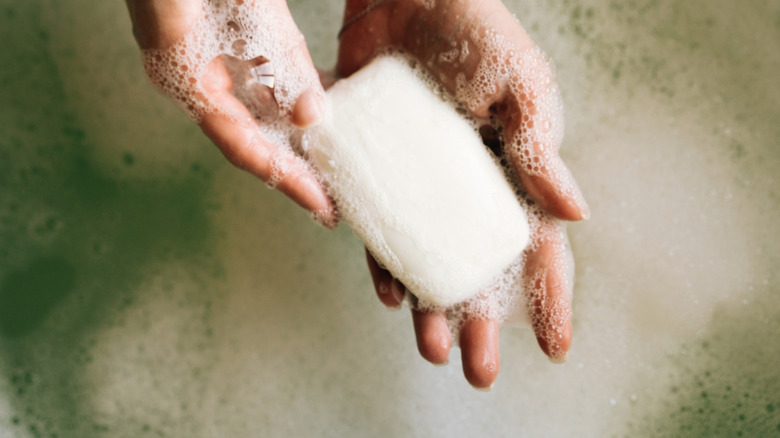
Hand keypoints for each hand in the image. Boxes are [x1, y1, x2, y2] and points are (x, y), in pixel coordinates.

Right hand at [125, 0, 336, 225]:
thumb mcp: (229, 16)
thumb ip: (270, 60)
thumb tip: (310, 113)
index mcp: (186, 75)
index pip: (243, 145)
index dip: (283, 179)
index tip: (321, 208)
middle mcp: (201, 73)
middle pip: (255, 136)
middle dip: (294, 170)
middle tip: (332, 204)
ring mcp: (217, 52)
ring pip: (265, 108)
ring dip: (297, 138)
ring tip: (331, 169)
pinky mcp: (238, 29)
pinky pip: (271, 71)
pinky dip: (297, 94)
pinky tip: (321, 111)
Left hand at [338, 0, 587, 387]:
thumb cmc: (472, 30)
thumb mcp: (518, 83)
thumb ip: (539, 146)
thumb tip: (574, 214)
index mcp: (514, 173)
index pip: (539, 248)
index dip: (550, 299)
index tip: (555, 349)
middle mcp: (467, 189)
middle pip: (478, 270)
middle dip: (482, 322)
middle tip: (477, 371)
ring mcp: (421, 185)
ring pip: (428, 261)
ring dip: (429, 308)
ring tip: (432, 348)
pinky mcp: (378, 170)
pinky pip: (381, 229)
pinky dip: (383, 263)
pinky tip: (387, 292)